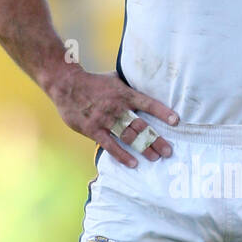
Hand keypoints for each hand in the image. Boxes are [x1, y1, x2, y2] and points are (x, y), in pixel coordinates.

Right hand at [48, 68, 178, 167]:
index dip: (162, 112)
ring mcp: (105, 120)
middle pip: (141, 126)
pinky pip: (110, 145)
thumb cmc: (93, 82)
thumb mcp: (114, 78)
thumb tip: (146, 81)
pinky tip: (133, 163)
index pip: (148, 103)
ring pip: (128, 137)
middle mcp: (118, 108)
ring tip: (156, 158)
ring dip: (143, 148)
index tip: (176, 121)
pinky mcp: (93, 130)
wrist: (66, 84)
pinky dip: (122, 155)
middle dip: (156, 139)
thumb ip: (129, 85)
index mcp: (125, 94)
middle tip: (169, 151)